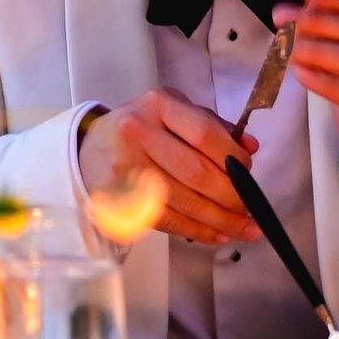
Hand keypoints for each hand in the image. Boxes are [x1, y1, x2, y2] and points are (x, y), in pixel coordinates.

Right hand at [76, 87, 261, 245]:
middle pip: (196, 172)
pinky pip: (166, 219)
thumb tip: (249, 147)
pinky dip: (196, 230)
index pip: (205, 133)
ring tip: (243, 229)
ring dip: (219, 220)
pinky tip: (216, 234)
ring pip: (184, 201)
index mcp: (158, 105)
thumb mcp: (174, 112)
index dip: (233, 158)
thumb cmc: (141, 129)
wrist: (89, 147)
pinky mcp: (118, 197)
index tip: (248, 173)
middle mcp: (138, 133)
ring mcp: (125, 167)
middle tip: (249, 209)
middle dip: (231, 196)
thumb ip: (212, 126)